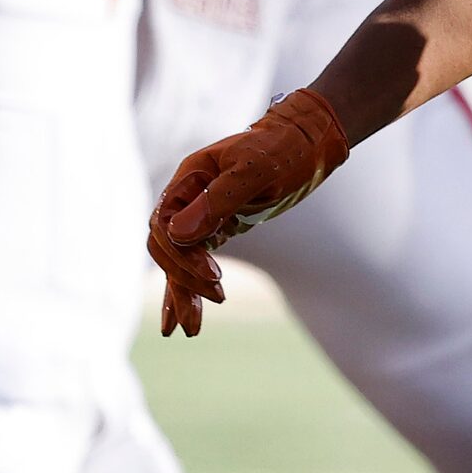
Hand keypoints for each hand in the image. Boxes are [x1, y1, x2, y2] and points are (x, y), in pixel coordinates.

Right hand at [149, 89, 351, 336]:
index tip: (215, 276)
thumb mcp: (255, 171)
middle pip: (167, 247)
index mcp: (189, 178)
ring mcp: (200, 213)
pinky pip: (193, 262)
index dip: (183, 256)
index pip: (164, 227)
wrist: (307, 141)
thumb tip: (177, 235)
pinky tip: (184, 318)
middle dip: (185, 278)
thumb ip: (216, 201)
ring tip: (189, 331)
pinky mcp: (216, 227)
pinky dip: (187, 289)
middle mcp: (188, 196)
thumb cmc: (283, 149)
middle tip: (218, 299)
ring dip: (182, 293)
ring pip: (178, 260)